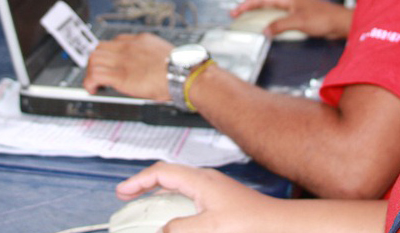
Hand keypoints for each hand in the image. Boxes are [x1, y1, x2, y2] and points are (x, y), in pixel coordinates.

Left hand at [82, 33, 172, 99]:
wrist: (184, 74)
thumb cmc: (181, 67)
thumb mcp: (164, 51)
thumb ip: (153, 54)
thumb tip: (151, 64)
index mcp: (140, 40)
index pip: (115, 41)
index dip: (109, 53)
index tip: (110, 62)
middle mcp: (128, 48)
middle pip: (99, 47)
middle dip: (95, 61)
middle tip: (98, 73)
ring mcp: (123, 60)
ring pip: (93, 59)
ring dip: (90, 72)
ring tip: (95, 83)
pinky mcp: (120, 76)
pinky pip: (95, 75)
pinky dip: (90, 82)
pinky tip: (93, 89)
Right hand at [117, 162, 278, 232]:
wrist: (277, 225)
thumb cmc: (252, 222)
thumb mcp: (210, 228)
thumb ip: (181, 228)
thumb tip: (163, 229)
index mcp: (200, 181)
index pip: (161, 172)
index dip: (138, 181)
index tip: (122, 192)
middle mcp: (205, 181)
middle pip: (166, 178)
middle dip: (144, 189)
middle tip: (128, 201)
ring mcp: (212, 189)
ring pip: (177, 189)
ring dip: (159, 200)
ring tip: (145, 214)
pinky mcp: (218, 200)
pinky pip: (188, 199)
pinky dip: (174, 207)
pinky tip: (173, 220)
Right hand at [230, 0, 351, 38]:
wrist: (340, 22)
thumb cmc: (323, 18)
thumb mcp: (299, 22)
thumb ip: (280, 25)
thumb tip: (264, 30)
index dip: (246, 4)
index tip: (235, 12)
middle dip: (248, 6)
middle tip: (235, 15)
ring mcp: (292, 4)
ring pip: (269, 6)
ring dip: (257, 12)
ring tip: (246, 19)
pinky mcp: (297, 12)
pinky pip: (277, 13)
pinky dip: (267, 17)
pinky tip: (265, 24)